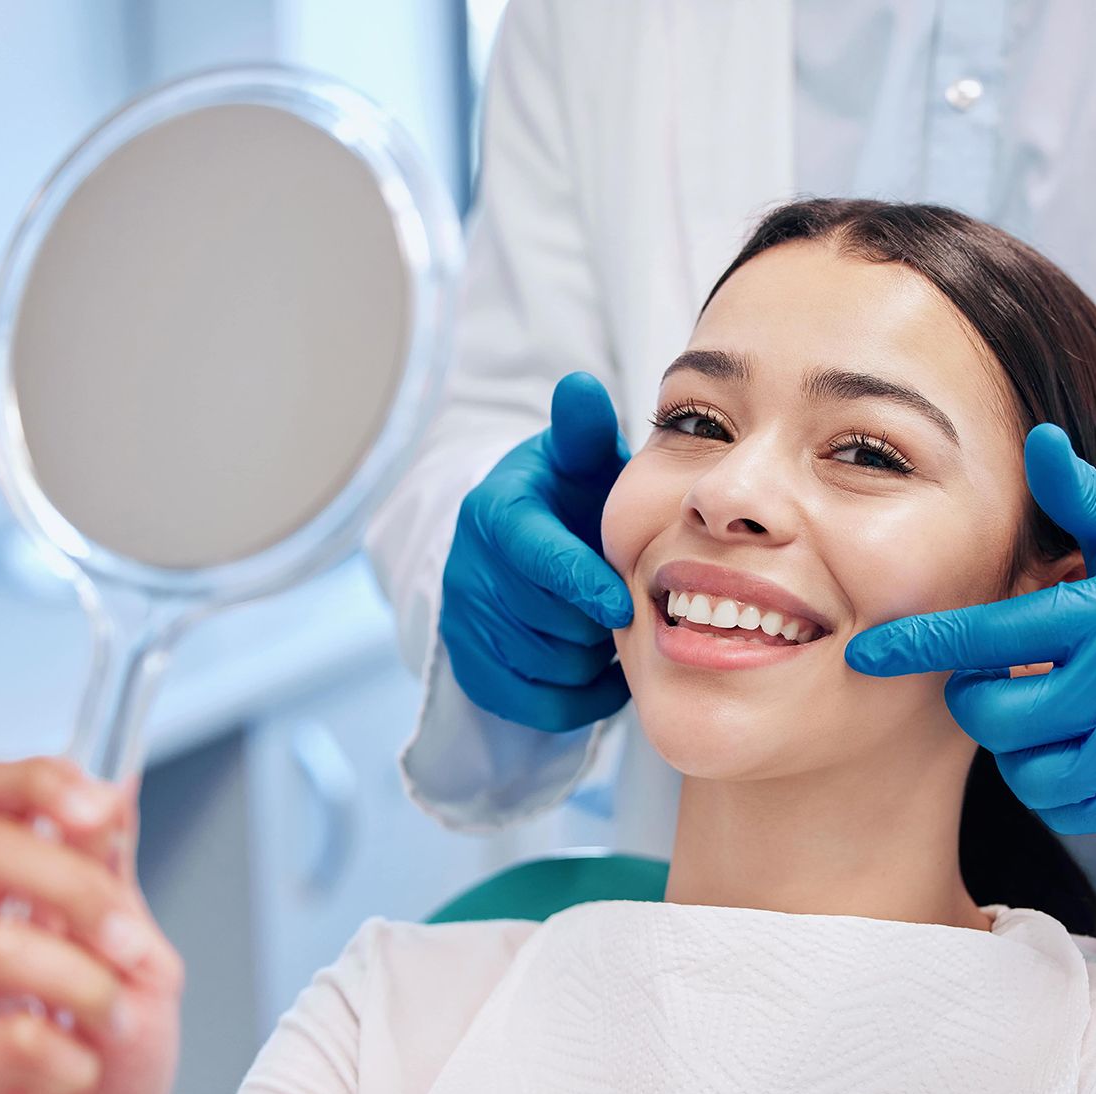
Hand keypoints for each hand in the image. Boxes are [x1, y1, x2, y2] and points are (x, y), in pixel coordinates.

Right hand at [0, 756, 181, 1093]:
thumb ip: (117, 879)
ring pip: (0, 946)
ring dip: (87, 988)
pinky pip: (9, 1040)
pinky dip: (73, 1059)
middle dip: (82, 893)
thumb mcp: (141, 956)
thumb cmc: (113, 1058)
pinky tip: (78, 1073)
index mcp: (12, 892)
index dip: (38, 783)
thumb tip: (115, 785)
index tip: (96, 808)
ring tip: (113, 1025)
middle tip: (133, 949)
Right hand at [442, 371, 632, 732]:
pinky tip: (601, 666)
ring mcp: (464, 623)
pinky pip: (539, 705)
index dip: (583, 585)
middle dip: (599, 620)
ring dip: (594, 656)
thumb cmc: (568, 497)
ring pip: (550, 666)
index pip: (538, 559)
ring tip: (611, 628)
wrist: (522, 544)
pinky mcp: (471, 669)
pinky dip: (581, 696)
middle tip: (630, 606)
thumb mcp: (577, 459)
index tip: (624, 604)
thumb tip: (580, 387)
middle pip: (551, 622)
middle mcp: (467, 569)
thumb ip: (583, 430)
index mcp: (494, 513)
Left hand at [845, 424, 1095, 831]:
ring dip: (1015, 744)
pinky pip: (1071, 808)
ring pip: (1028, 773)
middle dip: (977, 697)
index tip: (867, 655)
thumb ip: (1081, 494)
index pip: (989, 637)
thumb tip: (1036, 440)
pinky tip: (1068, 743)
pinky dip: (1053, 783)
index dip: (921, 647)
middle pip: (997, 717)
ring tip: (1039, 707)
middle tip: (998, 674)